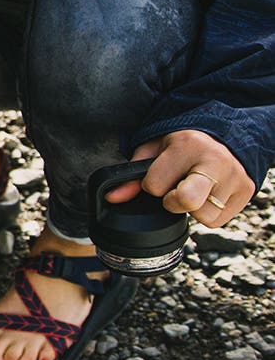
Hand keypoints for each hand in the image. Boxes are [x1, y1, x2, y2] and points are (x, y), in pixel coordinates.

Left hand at [103, 129, 254, 227]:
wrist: (227, 138)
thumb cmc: (184, 145)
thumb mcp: (155, 151)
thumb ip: (132, 175)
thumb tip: (112, 198)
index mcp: (187, 146)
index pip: (155, 185)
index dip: (152, 186)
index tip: (160, 177)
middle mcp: (214, 161)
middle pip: (185, 200)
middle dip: (172, 203)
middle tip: (174, 192)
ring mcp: (234, 178)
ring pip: (203, 216)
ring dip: (193, 209)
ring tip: (193, 189)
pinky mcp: (246, 192)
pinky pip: (219, 221)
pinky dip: (208, 213)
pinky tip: (207, 195)